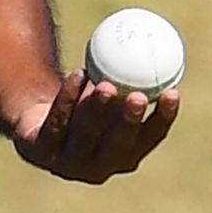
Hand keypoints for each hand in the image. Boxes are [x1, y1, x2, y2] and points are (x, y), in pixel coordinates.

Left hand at [13, 69, 178, 183]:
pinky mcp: (41, 153)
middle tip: (138, 96)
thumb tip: (163, 44)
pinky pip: (57, 122)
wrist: (38, 121)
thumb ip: (134, 78)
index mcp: (126, 156)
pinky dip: (68, 97)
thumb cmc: (86, 102)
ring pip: (85, 135)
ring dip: (97, 109)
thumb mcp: (112, 90)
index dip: (163, 119)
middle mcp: (100, 168)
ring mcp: (68, 164)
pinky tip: (78, 75)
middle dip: (130, 122)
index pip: (150, 139)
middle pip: (118, 146)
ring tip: (106, 83)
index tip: (173, 91)